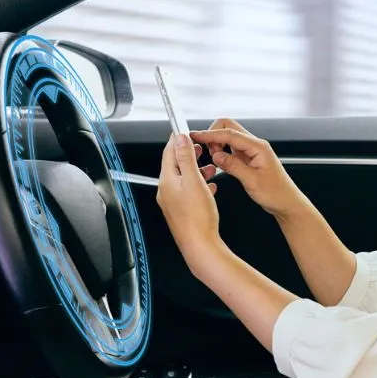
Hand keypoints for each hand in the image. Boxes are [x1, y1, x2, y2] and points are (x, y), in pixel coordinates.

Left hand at [156, 134, 225, 268]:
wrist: (200, 245)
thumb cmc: (198, 218)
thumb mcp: (194, 181)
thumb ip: (186, 158)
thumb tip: (180, 139)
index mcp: (167, 181)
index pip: (169, 153)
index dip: (178, 140)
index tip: (186, 131)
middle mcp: (166, 191)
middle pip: (176, 165)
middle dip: (189, 154)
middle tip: (201, 147)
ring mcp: (173, 202)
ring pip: (184, 179)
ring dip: (196, 170)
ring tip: (210, 168)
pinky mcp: (181, 211)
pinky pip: (188, 192)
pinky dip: (199, 184)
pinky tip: (210, 187)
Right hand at [192, 119, 306, 219]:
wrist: (286, 202)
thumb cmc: (276, 193)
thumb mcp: (253, 181)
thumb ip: (234, 166)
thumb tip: (217, 155)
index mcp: (258, 147)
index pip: (230, 133)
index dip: (210, 134)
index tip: (196, 135)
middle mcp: (255, 145)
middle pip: (229, 127)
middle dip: (214, 135)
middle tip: (207, 151)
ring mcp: (251, 151)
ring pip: (229, 138)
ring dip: (218, 144)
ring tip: (215, 160)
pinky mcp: (248, 158)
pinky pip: (231, 149)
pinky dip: (222, 152)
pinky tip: (220, 162)